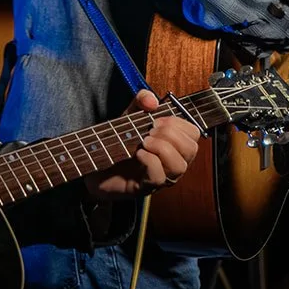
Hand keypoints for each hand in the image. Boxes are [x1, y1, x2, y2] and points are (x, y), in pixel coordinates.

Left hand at [85, 90, 201, 198]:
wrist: (95, 162)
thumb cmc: (119, 141)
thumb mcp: (131, 114)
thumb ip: (142, 100)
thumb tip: (152, 102)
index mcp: (174, 144)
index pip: (193, 134)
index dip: (178, 123)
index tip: (157, 120)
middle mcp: (172, 162)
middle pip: (191, 149)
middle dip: (171, 134)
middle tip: (150, 131)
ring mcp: (161, 177)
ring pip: (179, 166)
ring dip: (162, 148)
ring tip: (144, 142)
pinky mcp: (146, 188)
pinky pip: (159, 177)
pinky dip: (150, 161)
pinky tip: (138, 153)